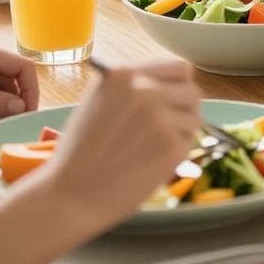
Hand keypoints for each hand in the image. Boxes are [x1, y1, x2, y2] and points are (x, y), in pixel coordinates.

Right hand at [34, 58, 201, 227]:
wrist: (69, 195)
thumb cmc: (78, 152)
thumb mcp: (97, 101)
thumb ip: (131, 87)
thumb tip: (168, 83)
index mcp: (125, 74)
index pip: (179, 68)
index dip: (177, 85)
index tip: (172, 97)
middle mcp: (146, 90)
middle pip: (192, 92)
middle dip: (182, 109)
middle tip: (166, 127)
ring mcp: (162, 118)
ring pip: (194, 117)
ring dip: (181, 131)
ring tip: (153, 146)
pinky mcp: (172, 147)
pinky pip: (189, 141)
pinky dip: (177, 152)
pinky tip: (152, 161)